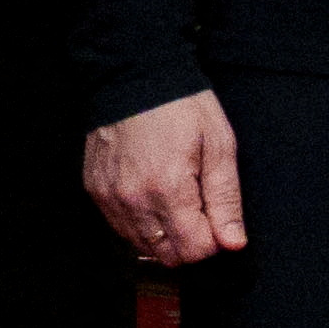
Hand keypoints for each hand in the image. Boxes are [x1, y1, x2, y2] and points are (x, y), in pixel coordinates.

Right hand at [85, 91, 247, 266]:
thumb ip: (226, 198)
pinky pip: (119, 226)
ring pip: (142, 246)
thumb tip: (232, 242)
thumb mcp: (218, 144)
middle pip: (168, 255)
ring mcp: (110, 195)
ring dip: (163, 234)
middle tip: (196, 206)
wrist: (132, 71)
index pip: (195, 250)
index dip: (213, 239)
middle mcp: (134, 198)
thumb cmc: (180, 104)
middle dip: (189, 240)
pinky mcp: (96, 188)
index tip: (215, 214)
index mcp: (168, 188)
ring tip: (172, 197)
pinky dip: (138, 221)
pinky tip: (149, 194)